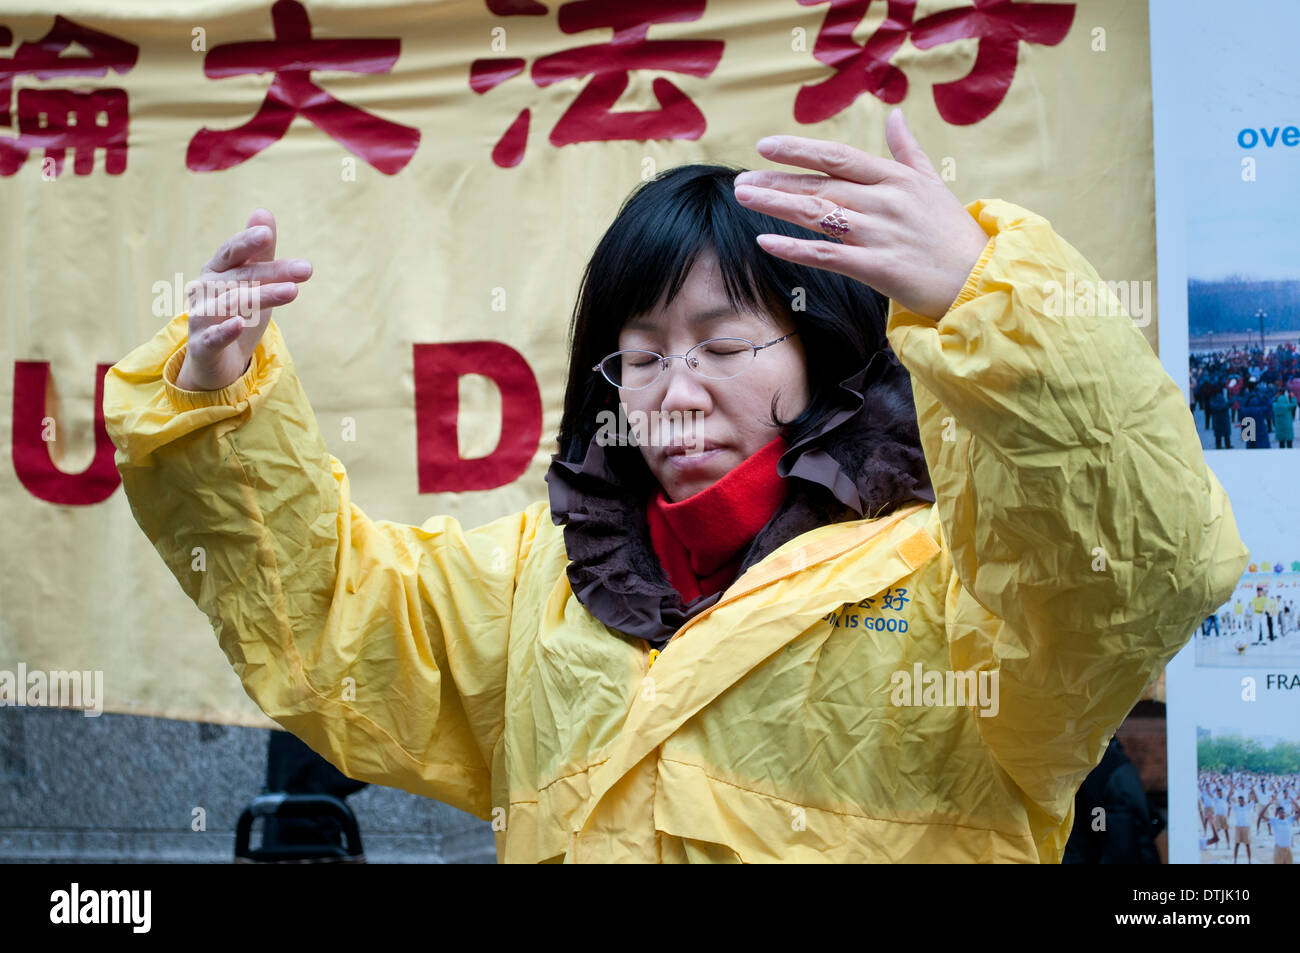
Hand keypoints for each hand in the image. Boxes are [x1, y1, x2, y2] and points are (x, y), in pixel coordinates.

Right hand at [175, 208, 311, 390]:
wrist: (216, 362)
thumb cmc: (237, 314)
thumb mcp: (253, 282)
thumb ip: (259, 252)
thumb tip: (263, 212)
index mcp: (217, 271)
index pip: (232, 252)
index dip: (248, 242)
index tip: (268, 234)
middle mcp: (205, 290)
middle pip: (239, 277)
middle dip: (273, 272)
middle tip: (306, 269)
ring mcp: (201, 317)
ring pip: (229, 303)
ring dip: (261, 296)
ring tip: (292, 291)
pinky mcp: (202, 346)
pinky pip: (212, 337)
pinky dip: (224, 330)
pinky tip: (239, 323)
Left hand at [732, 108, 989, 320]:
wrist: (979, 279)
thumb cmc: (954, 233)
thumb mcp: (933, 184)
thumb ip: (907, 151)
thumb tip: (895, 116)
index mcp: (896, 179)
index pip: (838, 157)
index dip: (800, 149)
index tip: (766, 146)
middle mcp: (884, 201)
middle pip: (820, 185)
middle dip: (777, 181)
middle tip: (742, 179)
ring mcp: (879, 234)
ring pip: (817, 214)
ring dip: (776, 205)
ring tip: (744, 198)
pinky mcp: (877, 268)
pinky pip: (826, 255)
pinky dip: (793, 247)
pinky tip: (765, 240)